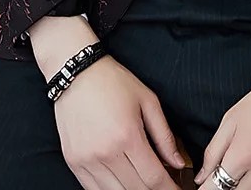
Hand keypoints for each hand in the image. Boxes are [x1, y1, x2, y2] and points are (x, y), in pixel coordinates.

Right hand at [29, 16, 184, 189]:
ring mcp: (86, 160)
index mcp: (128, 136)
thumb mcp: (148, 101)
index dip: (168, 189)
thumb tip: (177, 163)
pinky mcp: (73, 162)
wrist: (77, 74)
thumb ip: (164, 136)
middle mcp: (106, 153)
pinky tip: (122, 181)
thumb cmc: (113, 82)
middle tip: (163, 185)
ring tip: (143, 181)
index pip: (153, 178)